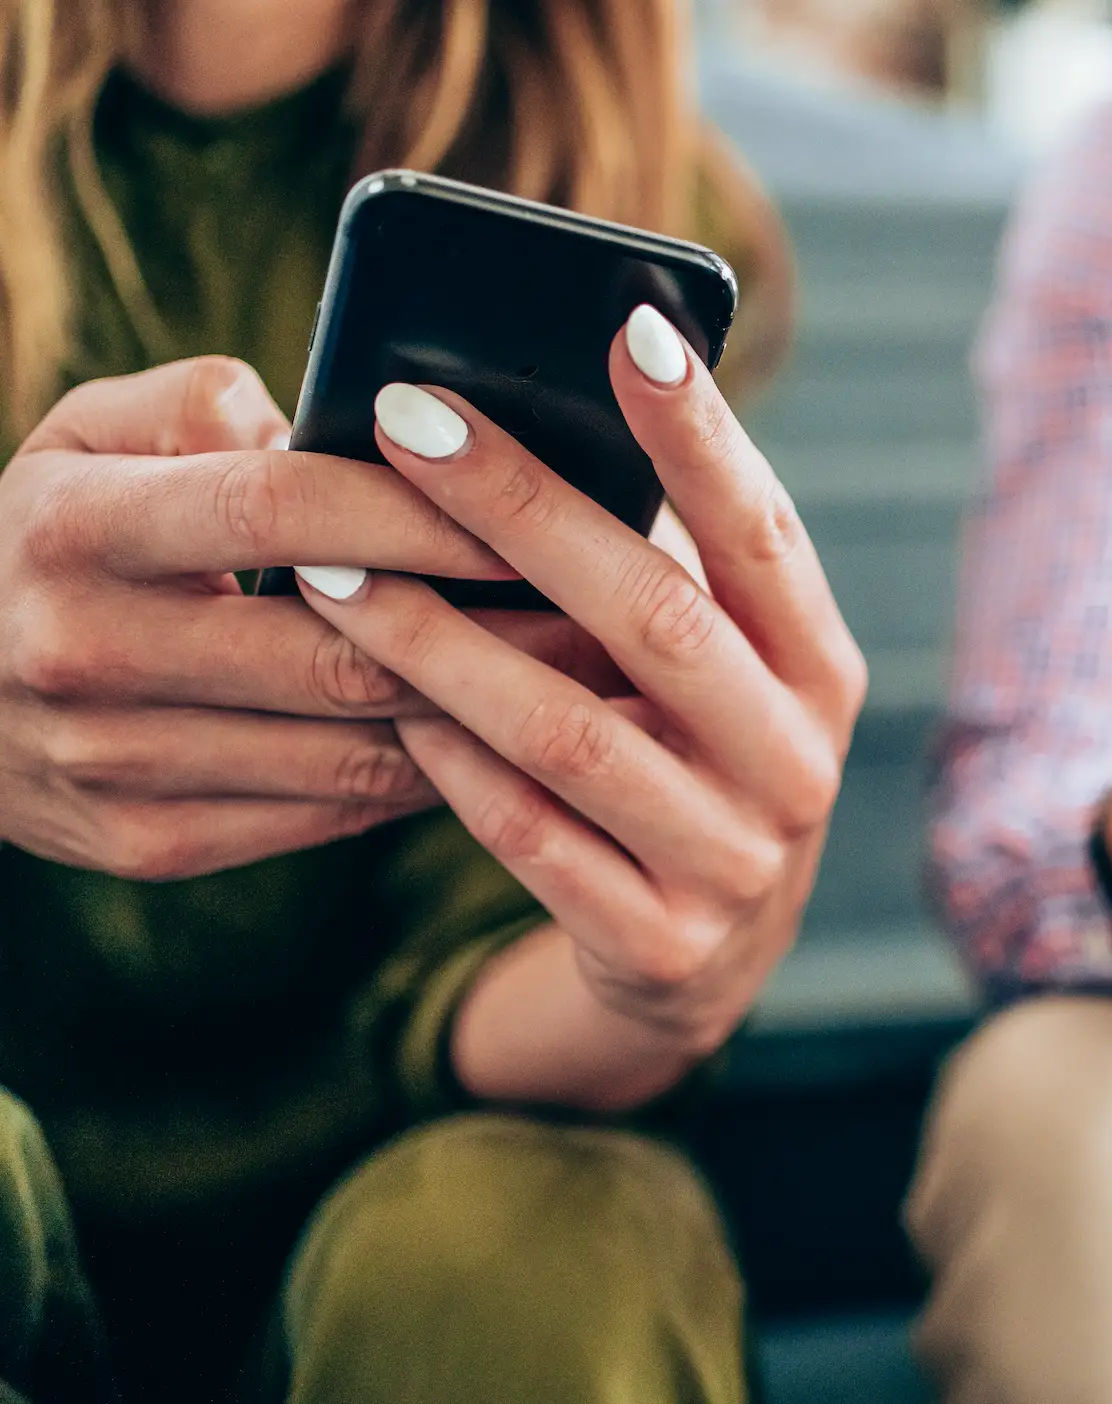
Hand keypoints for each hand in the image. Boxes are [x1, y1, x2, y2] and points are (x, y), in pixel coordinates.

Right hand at [0, 357, 589, 878]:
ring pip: (349, 746)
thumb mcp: (87, 436)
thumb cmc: (51, 533)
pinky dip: (423, 777)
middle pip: (338, 651)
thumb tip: (347, 423)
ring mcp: (111, 766)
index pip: (279, 511)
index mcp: (70, 529)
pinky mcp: (147, 844)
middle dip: (491, 635)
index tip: (531, 508)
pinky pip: (325, 812)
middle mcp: (81, 653)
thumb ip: (207, 402)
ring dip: (481, 720)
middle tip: (605, 613)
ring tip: (583, 683)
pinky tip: (499, 741)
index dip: (417, 510)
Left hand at [290, 307, 865, 1070]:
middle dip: (522, 508)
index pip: (765, 534)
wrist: (706, 961)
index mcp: (820, 672)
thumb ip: (660, 577)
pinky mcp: (659, 942)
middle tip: (404, 418)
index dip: (701, 436)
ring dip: (441, 644)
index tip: (630, 326)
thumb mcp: (712, 675)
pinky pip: (529, 838)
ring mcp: (735, 862)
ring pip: (570, 734)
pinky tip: (381, 702)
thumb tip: (525, 426)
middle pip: (657, 616)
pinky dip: (448, 762)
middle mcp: (796, 763)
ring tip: (331, 573)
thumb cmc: (685, 761)